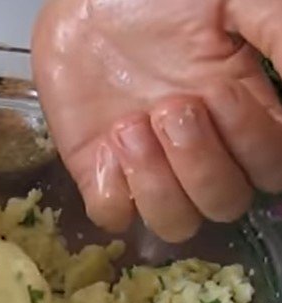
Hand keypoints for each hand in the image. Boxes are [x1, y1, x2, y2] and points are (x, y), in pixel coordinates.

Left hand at [32, 0, 281, 240]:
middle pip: (225, 204)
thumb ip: (278, 38)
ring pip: (175, 224)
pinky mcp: (95, 168)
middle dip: (201, 162)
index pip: (271, 171)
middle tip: (171, 105)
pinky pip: (112, 215)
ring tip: (130, 125)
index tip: (222, 92)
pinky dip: (112, 194)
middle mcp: (196, 149)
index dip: (256, 148)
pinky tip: (107, 144)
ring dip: (158, 184)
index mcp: (239, 115)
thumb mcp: (234, 3)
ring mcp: (145, 163)